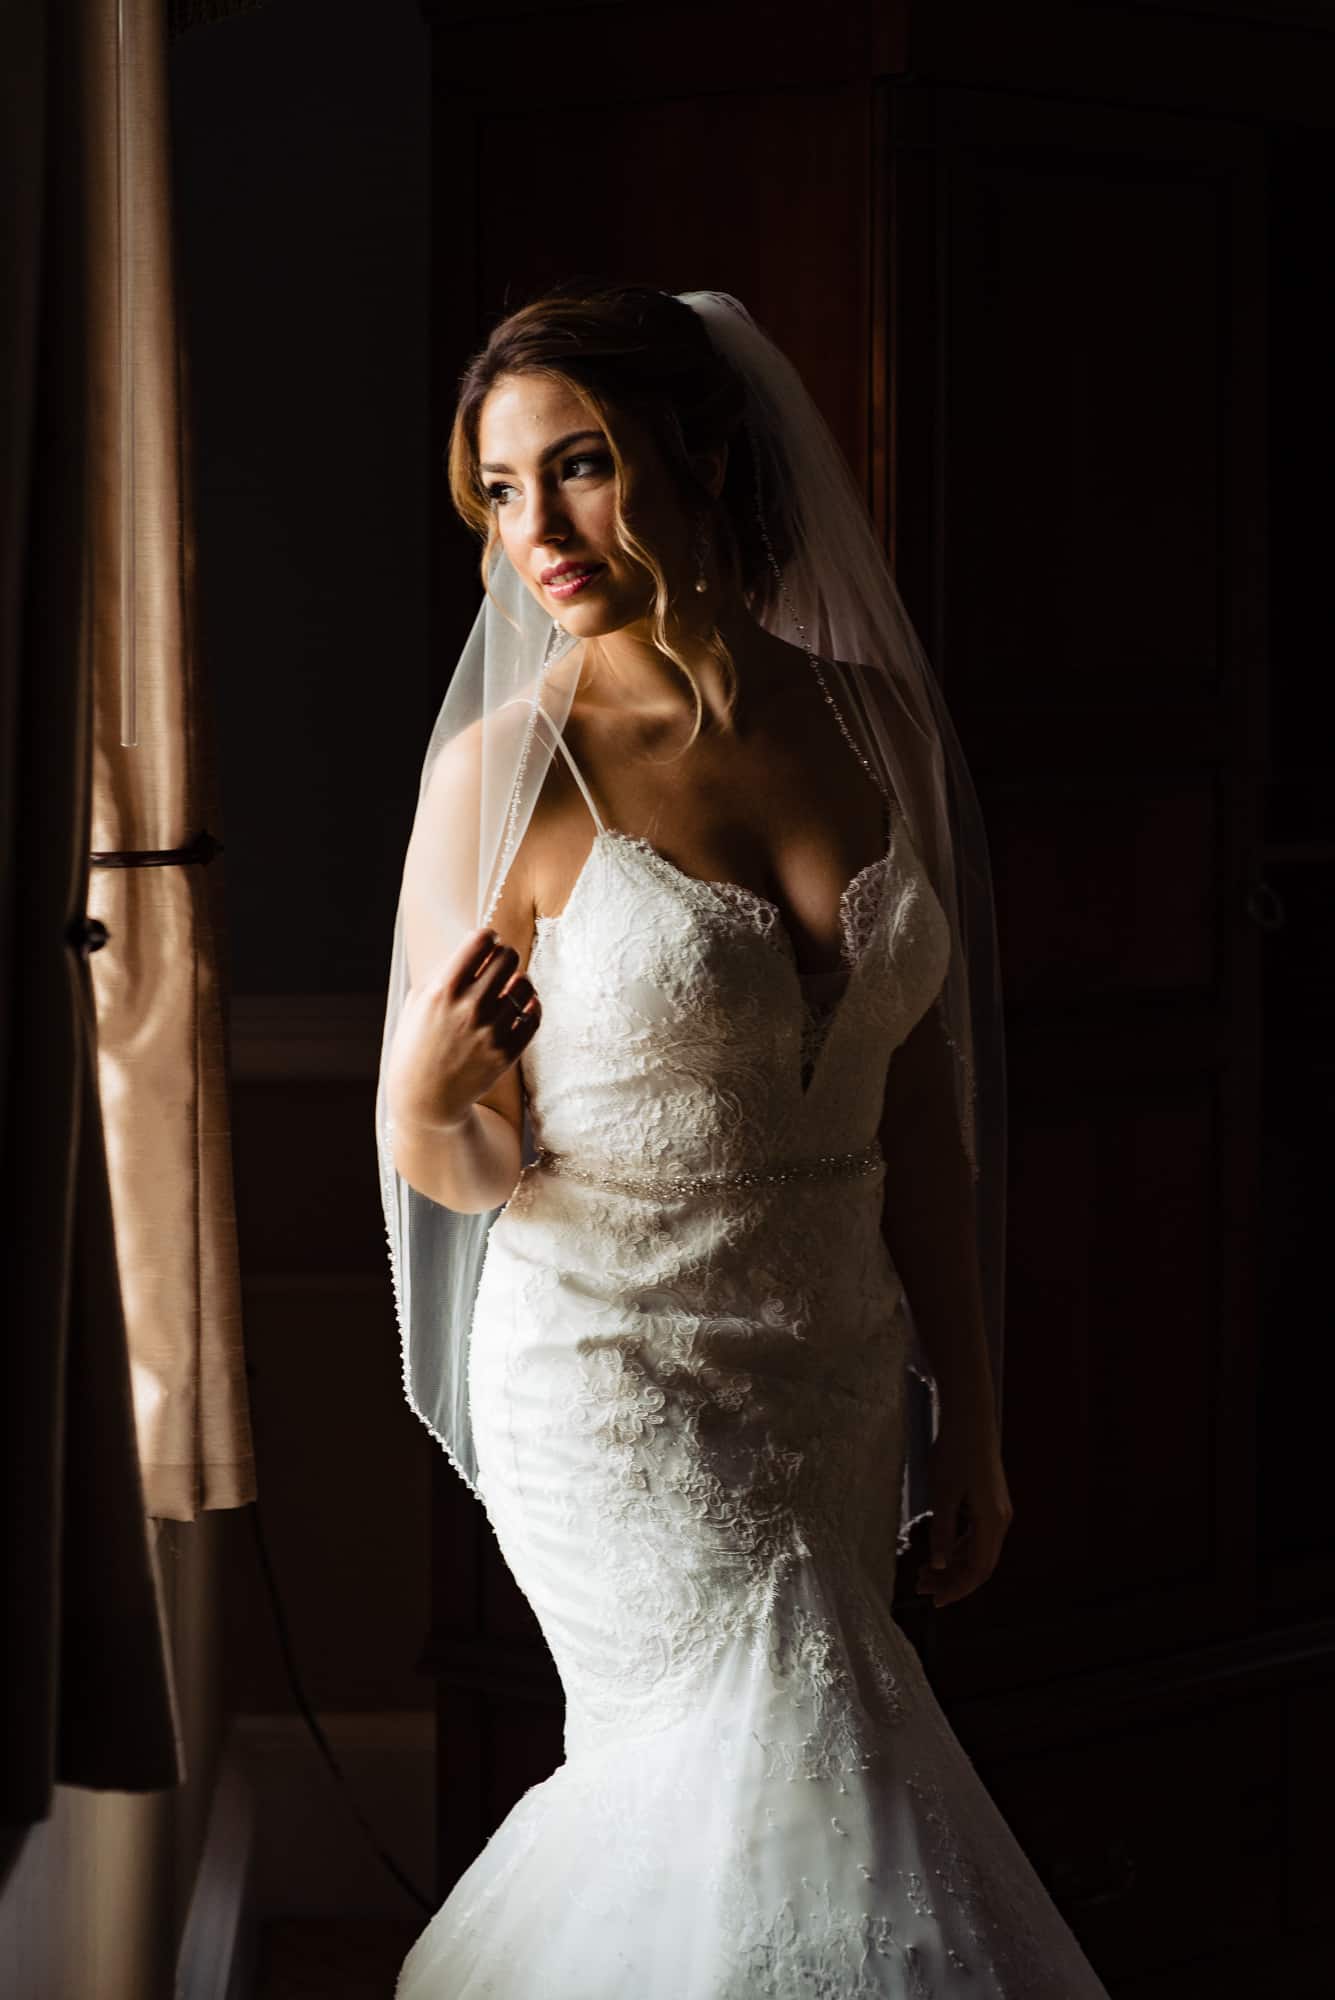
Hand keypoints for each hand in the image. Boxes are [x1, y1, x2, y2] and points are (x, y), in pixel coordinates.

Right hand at [386, 927, 539, 1134]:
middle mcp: (469, 1009)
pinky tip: (520, 1007)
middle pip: (509, 957)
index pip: (482, 940)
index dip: (488, 936)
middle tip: (499, 964)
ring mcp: (491, 1032)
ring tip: (508, 988)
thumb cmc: (418, 1043)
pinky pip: (535, 1016)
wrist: (425, 1099)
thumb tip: (479, 942)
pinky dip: (531, 1006)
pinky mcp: (507, 1053)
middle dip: (505, 955)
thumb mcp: (418, 1001)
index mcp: (442, 991)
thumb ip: (445, 970)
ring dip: (519, 981)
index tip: (487, 943)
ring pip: (525, 985)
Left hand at [914, 1411, 1012, 1608]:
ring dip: (952, 1564)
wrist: (969, 1418)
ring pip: (977, 1550)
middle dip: (952, 1580)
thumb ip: (941, 1532)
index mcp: (992, 1521)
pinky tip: (938, 1551)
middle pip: (980, 1563)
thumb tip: (937, 1566)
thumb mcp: (941, 1495)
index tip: (935, 1601)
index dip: (958, 1589)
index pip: (979, 1570)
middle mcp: (1000, 1519)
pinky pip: (975, 1535)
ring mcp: (997, 1510)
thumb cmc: (954, 1453)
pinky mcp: (989, 1502)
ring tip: (923, 1573)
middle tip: (922, 1588)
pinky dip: (957, 1547)